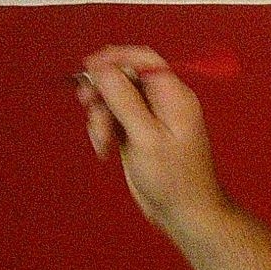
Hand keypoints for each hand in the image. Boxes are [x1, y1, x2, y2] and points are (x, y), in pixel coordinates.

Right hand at [77, 45, 227, 234]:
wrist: (183, 212)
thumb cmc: (174, 178)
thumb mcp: (145, 136)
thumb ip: (124, 99)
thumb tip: (103, 68)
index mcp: (173, 96)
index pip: (144, 59)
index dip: (115, 57)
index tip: (89, 67)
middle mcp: (162, 102)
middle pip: (123, 77)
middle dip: (102, 91)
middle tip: (87, 103)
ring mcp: (148, 118)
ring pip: (113, 99)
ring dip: (100, 116)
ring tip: (102, 141)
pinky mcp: (137, 134)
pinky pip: (112, 118)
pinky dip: (103, 130)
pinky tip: (104, 150)